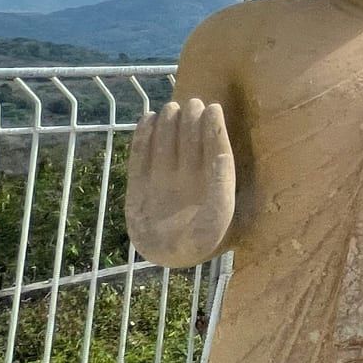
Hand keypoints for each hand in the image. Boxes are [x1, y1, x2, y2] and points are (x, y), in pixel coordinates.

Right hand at [126, 97, 234, 267]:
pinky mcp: (139, 188)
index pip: (215, 150)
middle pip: (191, 143)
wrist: (167, 259)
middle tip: (191, 103)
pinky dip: (142, 140)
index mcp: (213, 184)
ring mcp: (164, 182)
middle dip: (192, 122)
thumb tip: (223, 154)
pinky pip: (141, 158)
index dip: (214, 129)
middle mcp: (189, 179)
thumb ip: (221, 186)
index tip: (214, 108)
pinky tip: (146, 118)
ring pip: (167, 146)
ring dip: (169, 126)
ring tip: (170, 107)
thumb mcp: (217, 216)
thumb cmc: (202, 241)